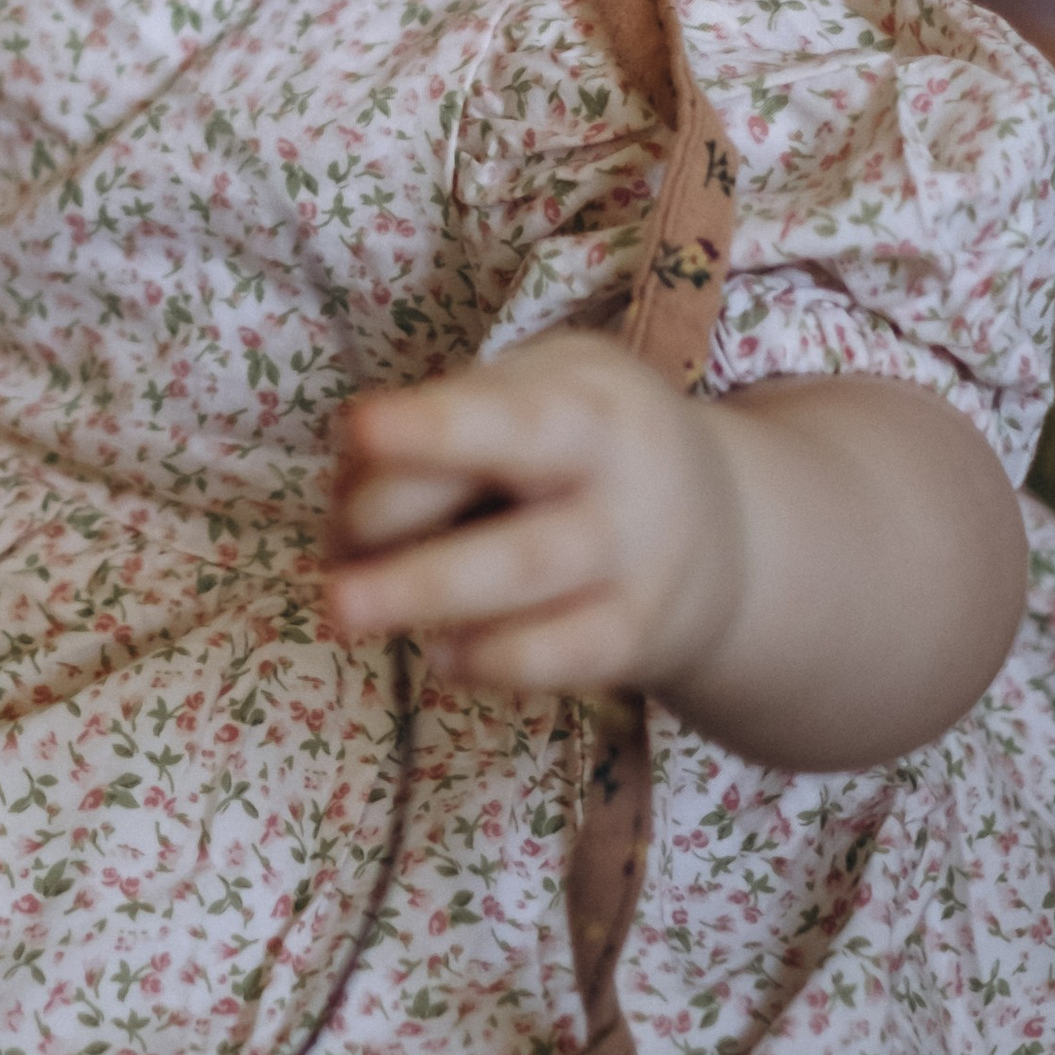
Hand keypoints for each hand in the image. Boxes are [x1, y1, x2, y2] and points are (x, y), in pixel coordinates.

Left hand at [323, 334, 743, 702]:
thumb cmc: (579, 444)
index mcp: (589, 408)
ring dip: (433, 605)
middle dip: (421, 569)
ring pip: (531, 593)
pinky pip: (558, 657)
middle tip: (332, 594)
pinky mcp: (634, 638)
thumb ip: (443, 435)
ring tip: (350, 610)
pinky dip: (492, 658)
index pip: (510, 419)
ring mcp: (634, 569)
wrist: (721, 526)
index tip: (359, 427)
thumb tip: (348, 506)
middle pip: (521, 536)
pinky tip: (440, 652)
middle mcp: (622, 490)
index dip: (436, 427)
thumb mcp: (533, 395)